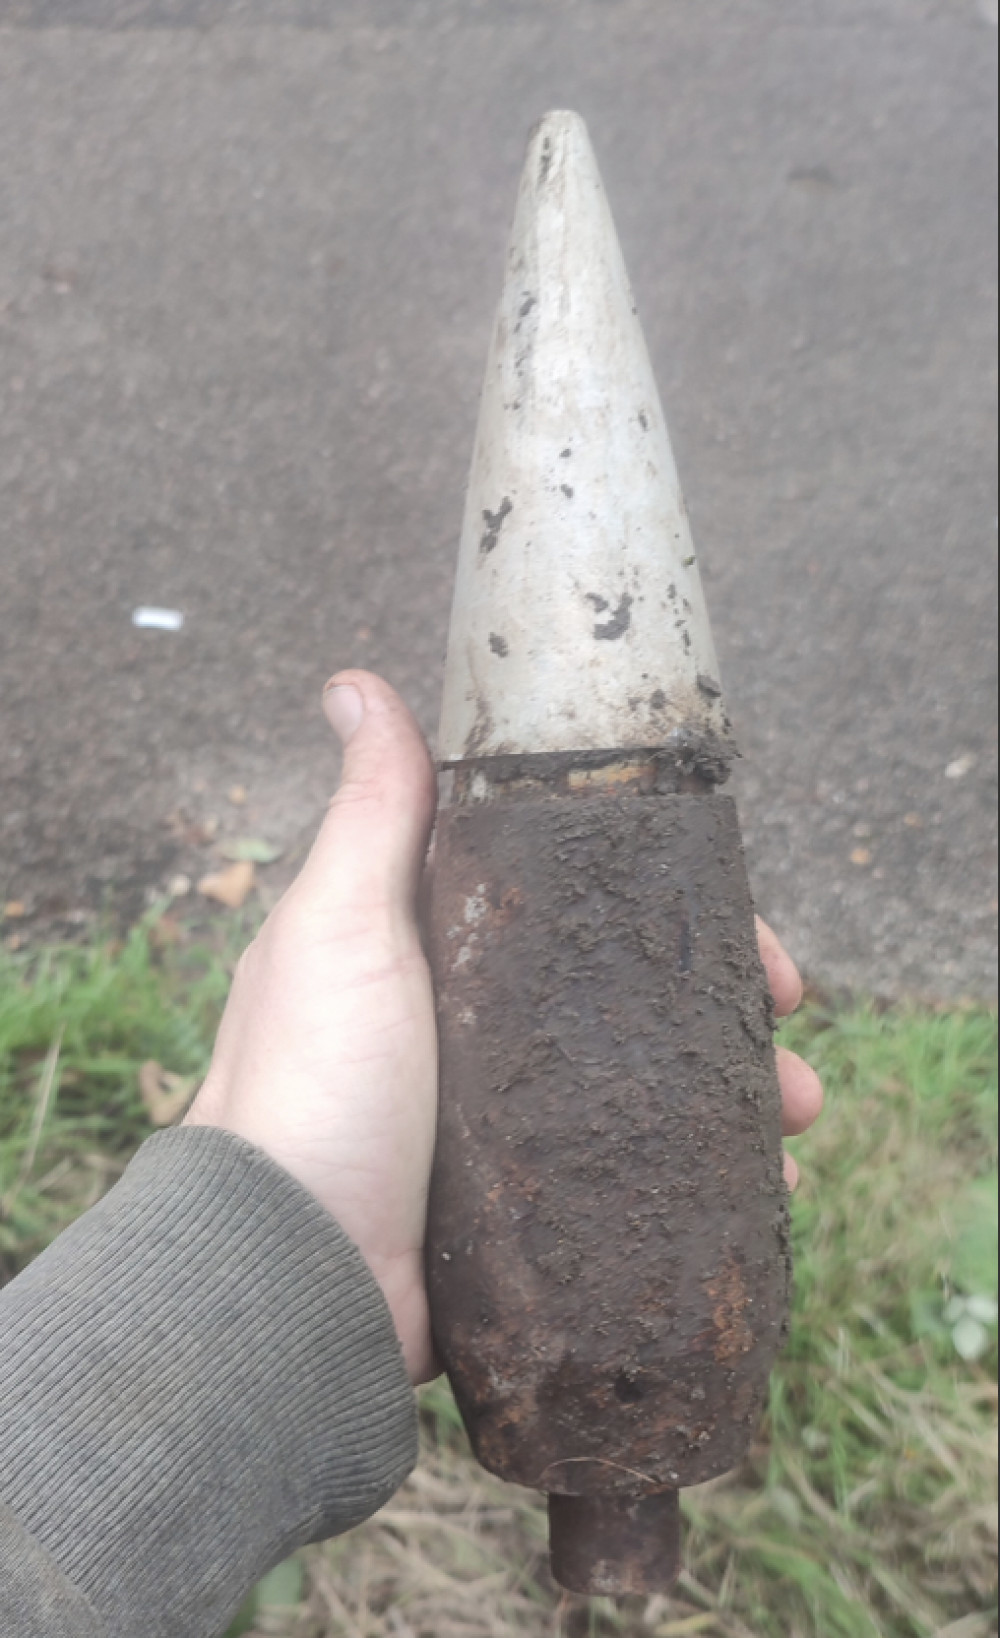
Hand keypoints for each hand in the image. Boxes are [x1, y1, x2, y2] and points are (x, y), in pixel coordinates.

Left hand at [186, 670, 821, 1385]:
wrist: (285, 1274)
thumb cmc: (307, 1084)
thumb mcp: (341, 925)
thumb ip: (371, 813)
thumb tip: (354, 681)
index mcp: (439, 957)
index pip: (578, 903)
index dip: (661, 900)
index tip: (733, 909)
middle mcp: (476, 1037)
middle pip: (628, 996)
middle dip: (721, 1004)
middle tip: (786, 1025)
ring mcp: (507, 1128)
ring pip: (649, 1089)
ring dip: (734, 1094)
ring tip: (800, 1117)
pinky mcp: (529, 1213)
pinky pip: (635, 1181)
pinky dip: (701, 1177)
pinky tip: (762, 1186)